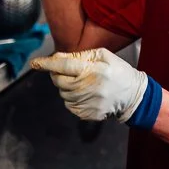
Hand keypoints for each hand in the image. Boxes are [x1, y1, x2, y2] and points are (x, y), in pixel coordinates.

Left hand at [32, 48, 148, 121]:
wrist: (133, 96)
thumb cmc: (118, 71)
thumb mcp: (104, 56)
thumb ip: (81, 55)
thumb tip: (58, 57)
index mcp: (94, 70)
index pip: (64, 65)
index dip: (47, 63)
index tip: (34, 63)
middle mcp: (90, 88)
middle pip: (59, 81)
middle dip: (58, 75)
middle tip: (69, 72)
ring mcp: (88, 103)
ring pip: (63, 94)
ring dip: (67, 87)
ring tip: (83, 84)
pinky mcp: (87, 114)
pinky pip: (69, 105)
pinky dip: (72, 99)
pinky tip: (86, 95)